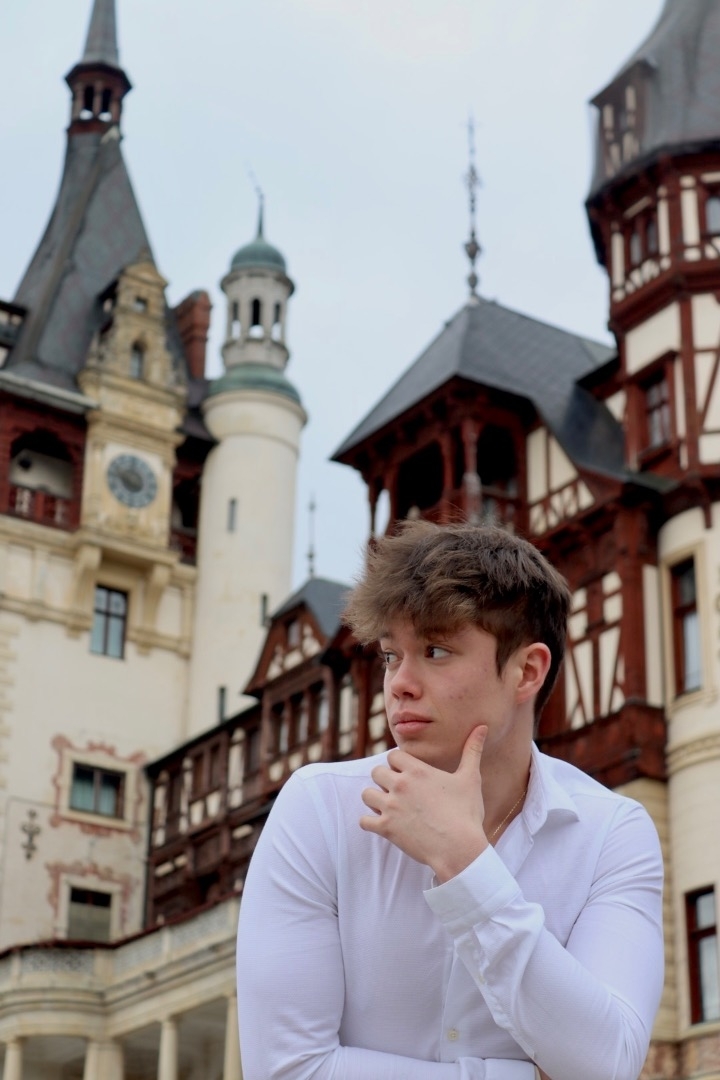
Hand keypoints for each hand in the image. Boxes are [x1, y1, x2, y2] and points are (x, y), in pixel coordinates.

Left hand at [359, 725, 488, 881]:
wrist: (460, 849)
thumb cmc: (466, 813)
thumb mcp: (470, 778)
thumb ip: (472, 750)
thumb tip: (482, 727)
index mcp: (417, 770)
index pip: (392, 756)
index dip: (399, 764)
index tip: (408, 774)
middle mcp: (400, 785)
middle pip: (376, 772)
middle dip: (385, 780)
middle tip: (399, 792)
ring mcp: (391, 807)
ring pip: (367, 794)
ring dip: (376, 799)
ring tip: (390, 806)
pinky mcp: (386, 828)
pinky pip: (363, 821)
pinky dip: (370, 822)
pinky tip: (384, 824)